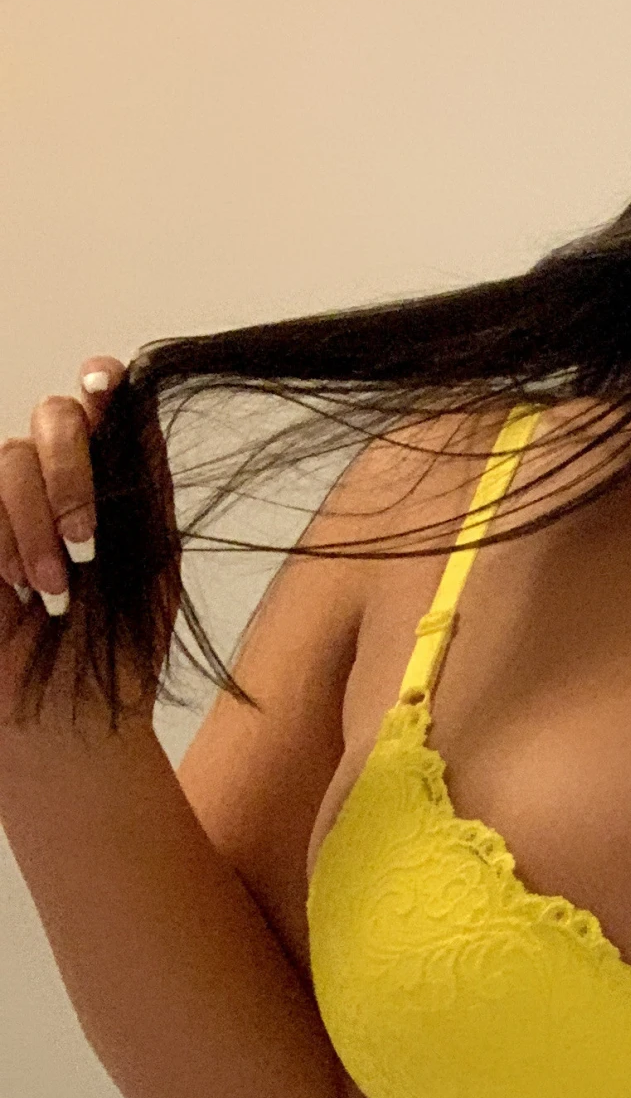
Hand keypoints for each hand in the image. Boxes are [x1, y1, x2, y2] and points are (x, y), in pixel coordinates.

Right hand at [0, 356, 173, 731]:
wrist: (73, 717)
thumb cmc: (118, 648)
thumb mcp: (149, 561)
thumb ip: (143, 484)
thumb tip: (141, 403)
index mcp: (107, 481)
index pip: (96, 402)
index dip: (100, 381)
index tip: (105, 385)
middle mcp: (53, 481)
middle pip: (52, 415)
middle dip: (69, 471)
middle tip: (85, 542)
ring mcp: (7, 505)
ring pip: (9, 457)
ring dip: (34, 522)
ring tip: (50, 590)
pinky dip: (2, 536)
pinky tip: (16, 586)